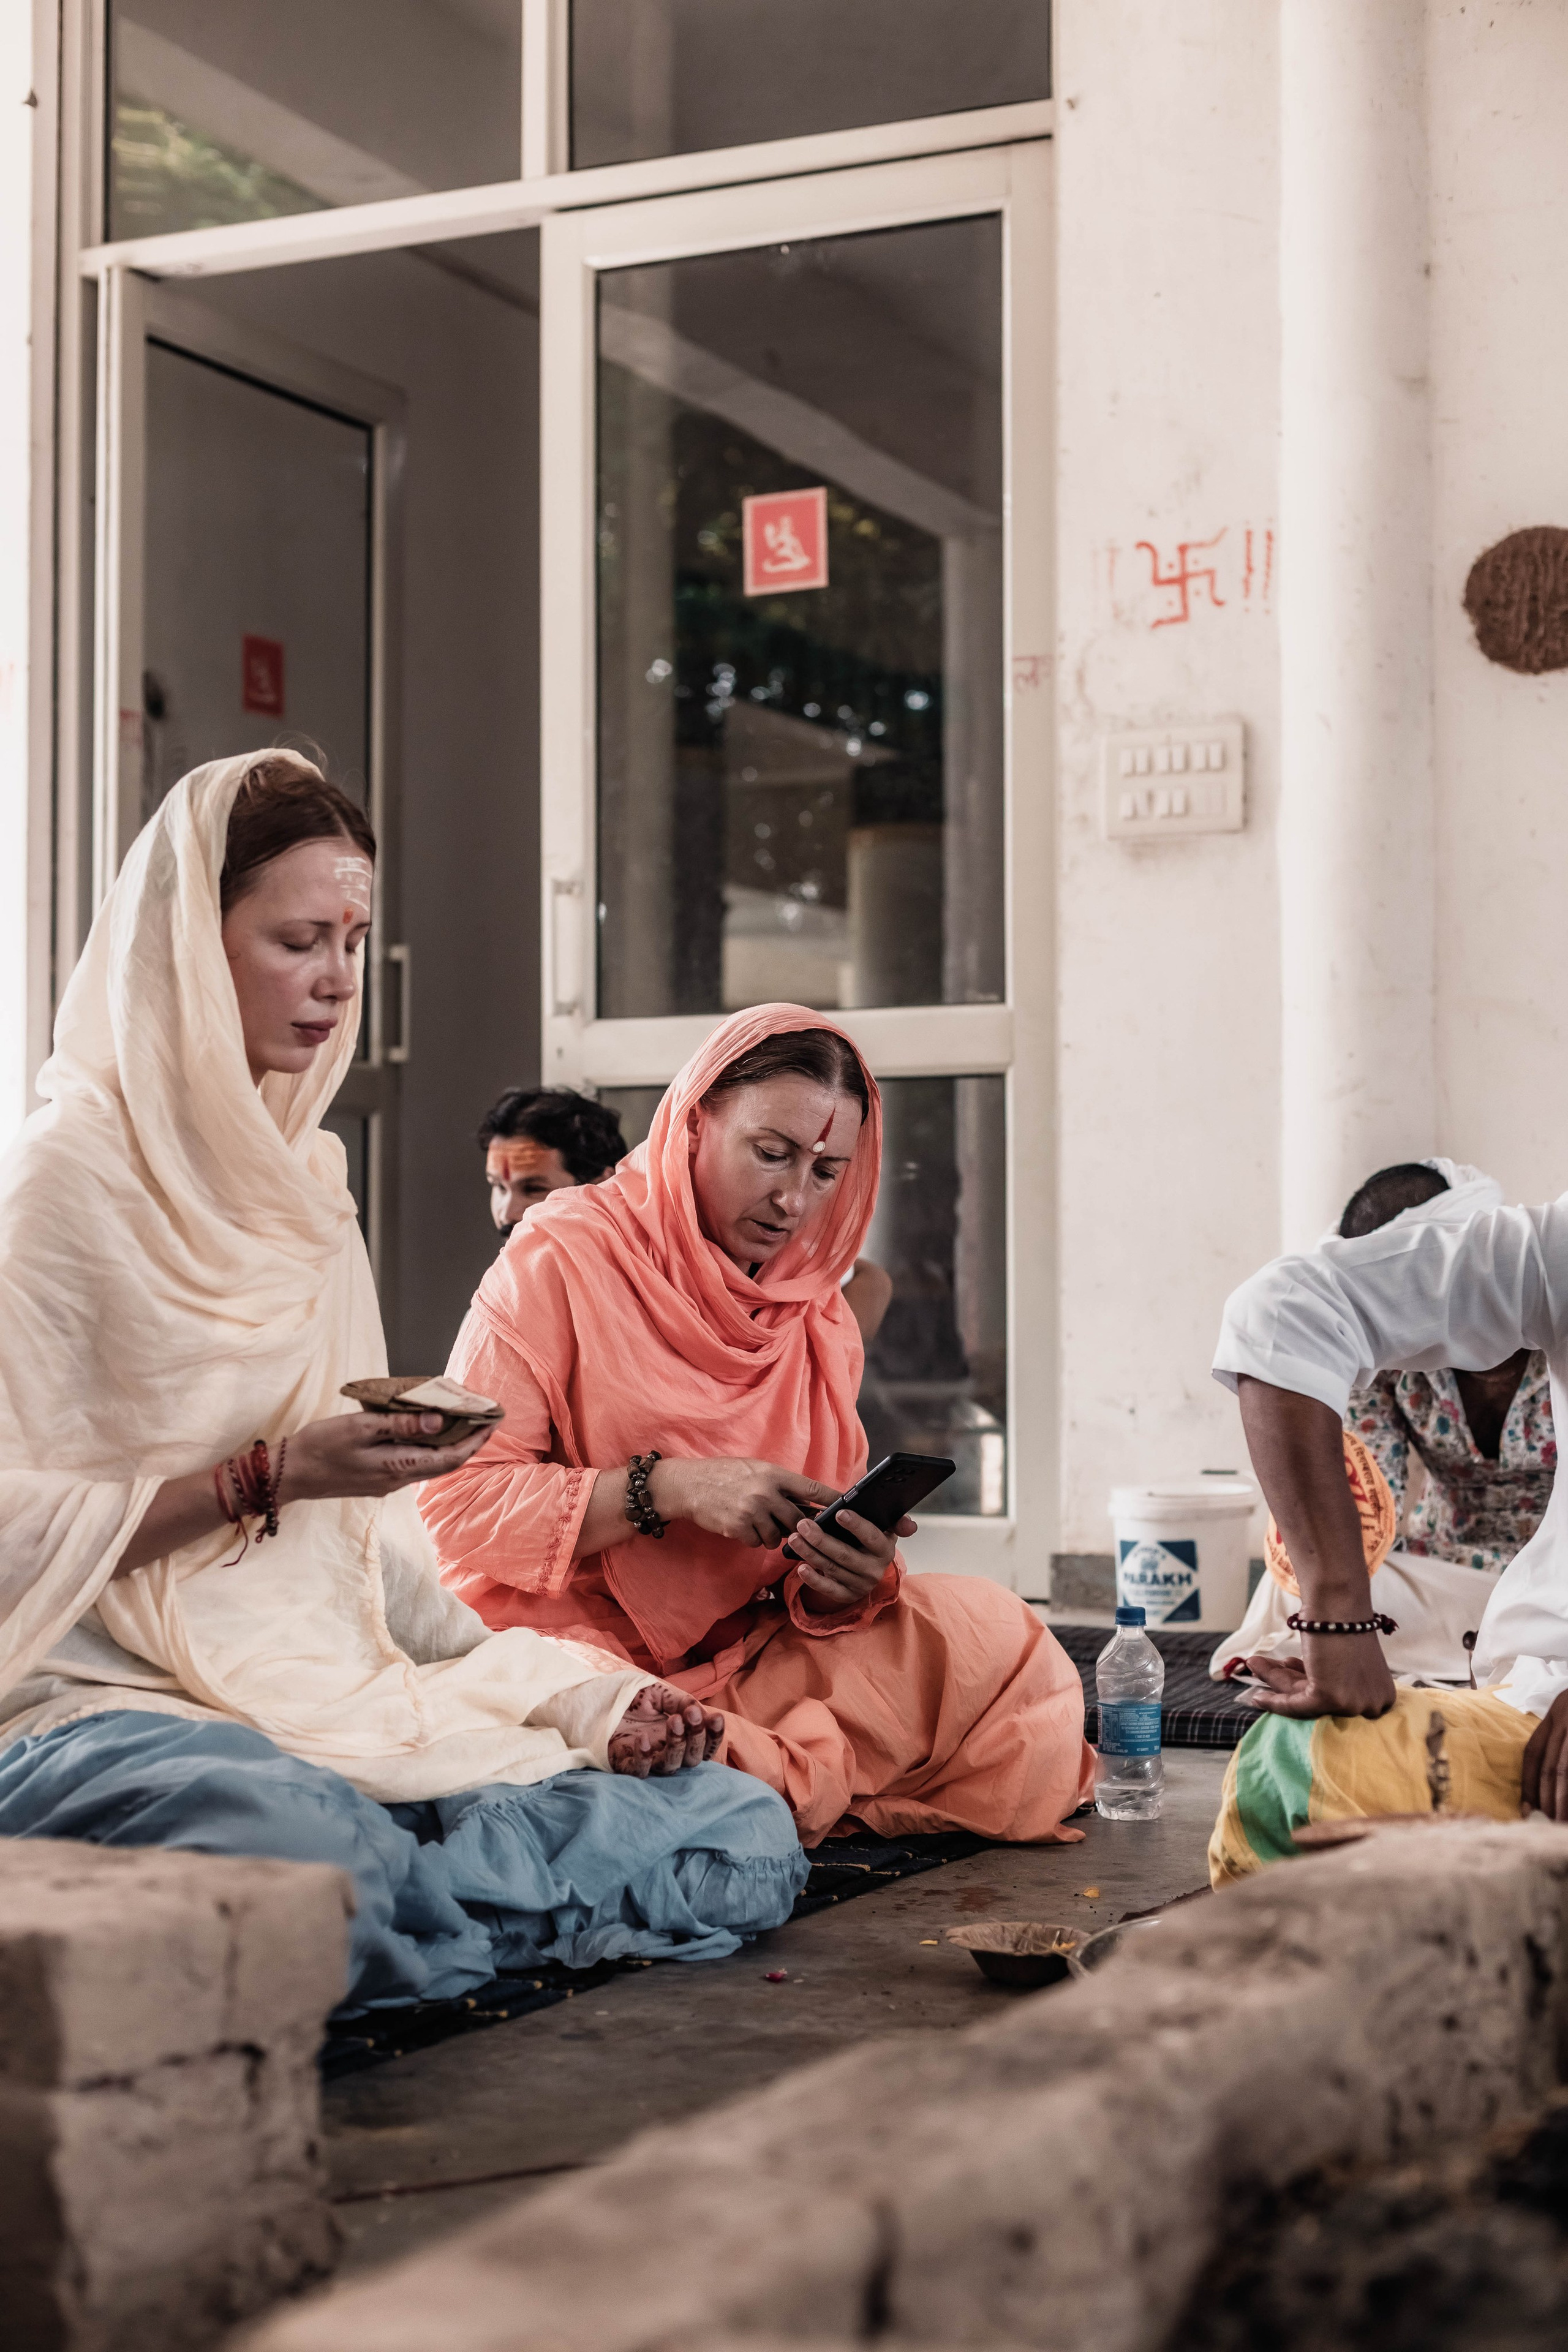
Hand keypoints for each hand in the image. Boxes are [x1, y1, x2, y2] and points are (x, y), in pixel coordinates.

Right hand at [280, 1411, 495, 1503]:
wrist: (288, 1475)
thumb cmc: (320, 1447)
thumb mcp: (360, 1427)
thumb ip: (400, 1425)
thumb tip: (438, 1420)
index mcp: (398, 1467)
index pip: (452, 1456)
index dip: (476, 1439)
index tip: (493, 1419)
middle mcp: (398, 1480)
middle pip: (446, 1462)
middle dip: (470, 1440)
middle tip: (485, 1415)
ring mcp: (388, 1482)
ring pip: (431, 1463)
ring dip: (450, 1443)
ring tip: (462, 1418)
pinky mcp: (378, 1480)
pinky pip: (414, 1463)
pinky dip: (428, 1446)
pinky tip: (427, 1429)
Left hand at [608, 1683, 724, 1776]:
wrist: (601, 1698)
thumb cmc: (634, 1698)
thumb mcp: (661, 1693)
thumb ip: (681, 1701)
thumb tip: (700, 1712)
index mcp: (681, 1735)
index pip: (705, 1744)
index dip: (714, 1735)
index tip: (716, 1717)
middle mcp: (668, 1751)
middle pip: (692, 1759)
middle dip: (696, 1736)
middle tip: (690, 1713)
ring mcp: (648, 1759)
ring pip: (671, 1766)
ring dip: (676, 1745)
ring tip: (673, 1720)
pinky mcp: (625, 1764)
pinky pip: (639, 1770)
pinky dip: (643, 1758)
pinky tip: (642, 1738)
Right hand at [649, 1457, 834, 1547]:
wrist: (690, 1485)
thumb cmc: (724, 1474)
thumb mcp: (755, 1469)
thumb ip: (779, 1484)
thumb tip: (806, 1501)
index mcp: (773, 1474)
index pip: (811, 1487)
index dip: (832, 1498)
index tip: (847, 1504)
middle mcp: (765, 1492)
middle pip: (798, 1520)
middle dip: (796, 1526)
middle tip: (789, 1525)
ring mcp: (752, 1511)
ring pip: (777, 1535)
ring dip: (771, 1534)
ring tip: (756, 1521)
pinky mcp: (738, 1528)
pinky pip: (757, 1542)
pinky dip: (752, 1538)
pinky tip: (742, 1526)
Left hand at [788, 1507, 914, 1613]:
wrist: (868, 1570)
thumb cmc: (870, 1543)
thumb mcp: (884, 1531)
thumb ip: (896, 1523)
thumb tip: (911, 1525)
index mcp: (884, 1550)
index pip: (872, 1537)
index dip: (856, 1525)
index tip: (839, 1512)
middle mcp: (874, 1570)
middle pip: (845, 1554)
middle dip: (821, 1538)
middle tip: (803, 1524)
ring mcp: (860, 1585)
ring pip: (832, 1568)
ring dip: (811, 1553)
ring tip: (794, 1538)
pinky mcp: (847, 1596)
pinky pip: (828, 1589)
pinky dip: (813, 1579)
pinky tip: (801, 1566)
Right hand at [1241, 1634, 1396, 1720]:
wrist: (1338, 1602)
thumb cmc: (1343, 1619)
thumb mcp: (1344, 1657)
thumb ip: (1334, 1676)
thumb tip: (1311, 1683)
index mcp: (1383, 1694)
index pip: (1340, 1700)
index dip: (1310, 1684)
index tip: (1288, 1670)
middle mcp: (1372, 1704)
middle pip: (1321, 1702)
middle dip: (1289, 1681)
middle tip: (1264, 1668)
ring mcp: (1353, 1704)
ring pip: (1305, 1700)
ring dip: (1274, 1680)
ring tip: (1253, 1664)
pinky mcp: (1331, 1699)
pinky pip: (1295, 1706)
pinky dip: (1273, 1701)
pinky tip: (1256, 1696)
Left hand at [1521, 1691, 1567, 1818]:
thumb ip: (1561, 1743)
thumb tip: (1545, 1791)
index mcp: (1558, 1712)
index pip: (1534, 1751)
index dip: (1529, 1783)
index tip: (1526, 1809)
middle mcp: (1566, 1715)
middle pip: (1551, 1765)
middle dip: (1548, 1799)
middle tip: (1548, 1824)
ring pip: (1565, 1769)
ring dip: (1563, 1799)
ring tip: (1560, 1822)